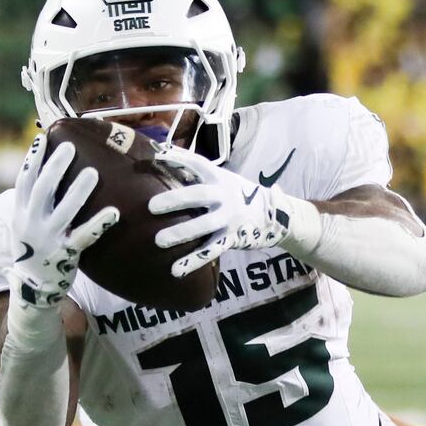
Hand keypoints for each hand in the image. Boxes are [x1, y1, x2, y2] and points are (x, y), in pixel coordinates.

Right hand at [9, 139, 119, 306]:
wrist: (32, 286)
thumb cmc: (34, 247)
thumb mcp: (25, 223)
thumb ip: (33, 201)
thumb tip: (46, 169)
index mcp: (21, 214)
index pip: (24, 182)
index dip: (32, 160)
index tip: (42, 139)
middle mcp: (32, 225)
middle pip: (42, 191)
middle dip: (55, 167)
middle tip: (70, 148)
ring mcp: (49, 240)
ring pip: (64, 212)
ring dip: (78, 191)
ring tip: (93, 172)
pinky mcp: (66, 254)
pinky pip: (84, 236)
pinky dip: (99, 224)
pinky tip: (114, 212)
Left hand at [148, 143, 294, 276]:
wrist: (273, 215)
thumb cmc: (239, 196)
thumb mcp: (224, 180)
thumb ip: (200, 176)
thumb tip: (167, 159)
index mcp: (219, 178)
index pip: (198, 164)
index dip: (179, 159)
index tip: (159, 156)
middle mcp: (224, 196)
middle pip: (198, 195)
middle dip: (174, 200)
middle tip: (151, 207)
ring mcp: (229, 218)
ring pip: (203, 226)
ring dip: (181, 233)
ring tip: (159, 241)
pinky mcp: (232, 238)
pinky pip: (211, 250)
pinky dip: (193, 261)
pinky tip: (176, 270)